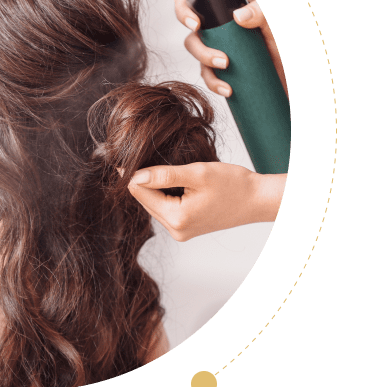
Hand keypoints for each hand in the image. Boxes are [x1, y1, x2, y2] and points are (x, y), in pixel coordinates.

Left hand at [128, 162, 285, 240]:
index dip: (133, 172)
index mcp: (177, 218)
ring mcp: (180, 231)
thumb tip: (134, 176)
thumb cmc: (233, 185)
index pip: (140, 193)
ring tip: (162, 168)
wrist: (257, 199)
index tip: (129, 155)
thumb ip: (164, 175)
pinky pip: (165, 208)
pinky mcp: (185, 228)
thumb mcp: (197, 173)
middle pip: (144, 200)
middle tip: (143, 156)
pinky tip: (172, 181)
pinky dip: (164, 193)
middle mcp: (176, 230)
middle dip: (143, 179)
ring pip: (153, 203)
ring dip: (154, 186)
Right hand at [175, 0, 287, 98]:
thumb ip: (264, 14)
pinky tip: (227, 88)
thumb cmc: (290, 48)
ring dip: (203, 53)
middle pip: (190, 7)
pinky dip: (212, 81)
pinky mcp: (221, 67)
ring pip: (193, 42)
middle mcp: (225, 18)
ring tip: (225, 64)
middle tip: (195, 23)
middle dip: (184, 12)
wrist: (296, 84)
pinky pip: (205, 72)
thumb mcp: (280, 26)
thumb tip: (239, 16)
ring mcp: (220, 42)